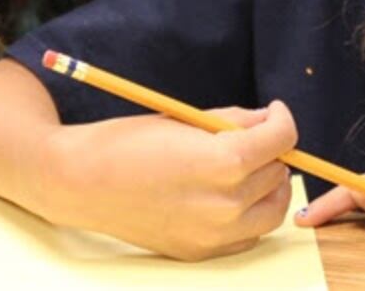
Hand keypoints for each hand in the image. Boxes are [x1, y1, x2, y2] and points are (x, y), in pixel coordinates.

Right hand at [47, 101, 298, 259]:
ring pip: (273, 210)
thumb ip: (233, 120)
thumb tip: (267, 120)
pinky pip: (248, 234)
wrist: (81, 183)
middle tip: (251, 137)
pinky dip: (249, 214)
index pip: (281, 139)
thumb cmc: (127, 143)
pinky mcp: (202, 251)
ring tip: (247, 168)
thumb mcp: (184, 119)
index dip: (283, 120)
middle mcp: (226, 205)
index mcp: (224, 163)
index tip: (275, 113)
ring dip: (267, 186)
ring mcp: (215, 235)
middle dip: (270, 151)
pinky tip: (228, 195)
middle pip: (278, 174)